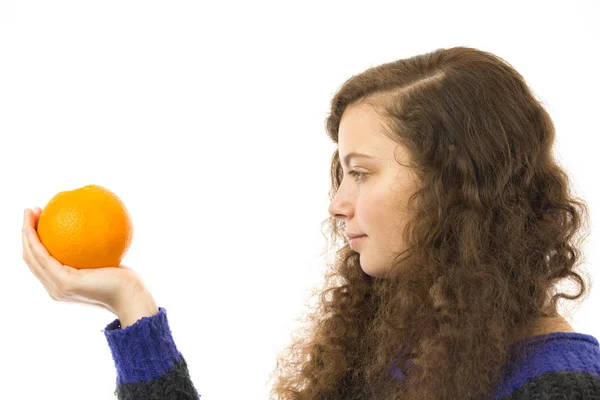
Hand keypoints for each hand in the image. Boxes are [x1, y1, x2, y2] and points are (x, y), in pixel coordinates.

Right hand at [21, 207, 150, 316]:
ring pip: (32, 256)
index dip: (33, 240)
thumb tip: (94, 226)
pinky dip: (36, 239)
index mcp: (61, 284)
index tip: (38, 218)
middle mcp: (54, 288)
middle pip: (30, 258)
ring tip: (29, 211)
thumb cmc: (124, 279)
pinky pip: (44, 257)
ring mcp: (58, 287)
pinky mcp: (64, 282)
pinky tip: (39, 223)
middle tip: (30, 210)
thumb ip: (94, 250)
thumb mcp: (106, 260)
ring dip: (26, 232)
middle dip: (25, 232)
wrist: (131, 296)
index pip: (40, 262)